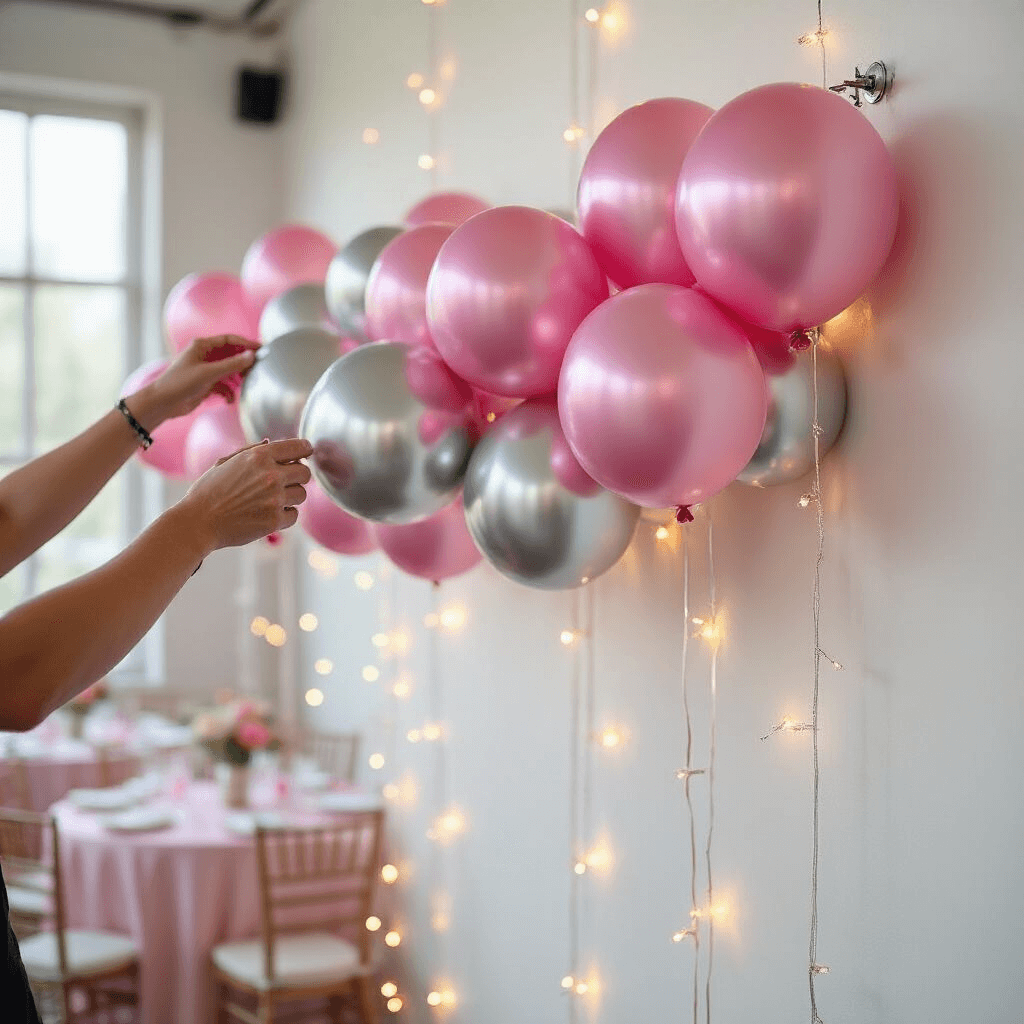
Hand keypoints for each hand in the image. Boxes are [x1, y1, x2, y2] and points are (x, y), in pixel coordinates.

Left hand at [127, 335, 259, 429]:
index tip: (261, 349)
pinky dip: (228, 392)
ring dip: (236, 380)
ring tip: (242, 388)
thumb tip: (251, 356)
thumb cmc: (180, 383)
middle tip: (256, 372)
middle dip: (243, 365)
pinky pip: (224, 385)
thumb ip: (231, 365)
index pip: (230, 340)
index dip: (246, 344)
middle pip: (232, 356)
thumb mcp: (208, 373)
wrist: (163, 403)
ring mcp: (206, 370)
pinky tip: (228, 400)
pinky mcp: (206, 384)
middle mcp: (205, 356)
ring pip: (229, 371)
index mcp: (203, 346)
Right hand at [175, 438, 312, 551]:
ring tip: (269, 500)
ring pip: (301, 494)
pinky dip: (284, 515)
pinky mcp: (275, 520)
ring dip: (290, 497)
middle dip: (297, 476)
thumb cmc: (208, 492)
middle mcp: (271, 475)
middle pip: (305, 472)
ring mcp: (274, 498)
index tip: (307, 452)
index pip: (298, 447)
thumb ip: (250, 451)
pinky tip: (267, 514)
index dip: (305, 449)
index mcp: (259, 456)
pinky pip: (294, 515)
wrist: (197, 523)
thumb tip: (269, 441)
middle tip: (284, 482)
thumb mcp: (224, 463)